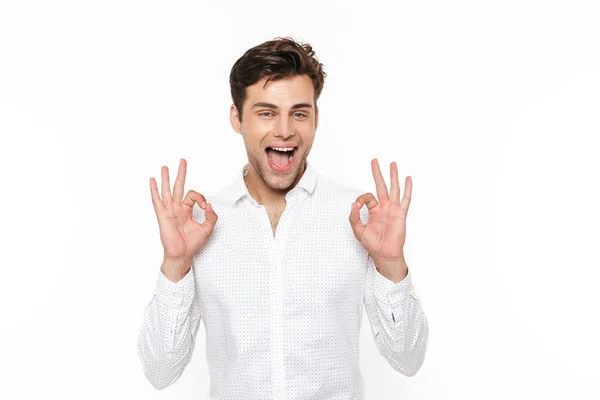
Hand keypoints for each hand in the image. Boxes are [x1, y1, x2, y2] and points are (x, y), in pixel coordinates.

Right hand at [150, 159, 217, 265]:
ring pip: (167, 191)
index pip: (194, 196)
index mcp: (187, 210)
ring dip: (166, 178)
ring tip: (164, 167)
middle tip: (183, 161)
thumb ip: (211, 216)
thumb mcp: (207, 228)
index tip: (206, 206)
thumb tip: (210, 205)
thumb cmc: (192, 244)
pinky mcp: (163, 215)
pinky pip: (157, 201)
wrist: (182, 254)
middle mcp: (177, 208)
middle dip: (181, 173)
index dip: (202, 198)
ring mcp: (169, 211)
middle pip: (179, 187)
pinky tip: (152, 181)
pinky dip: (154, 190)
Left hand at [349, 159, 411, 278]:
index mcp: (373, 210)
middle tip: (374, 161)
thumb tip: (353, 204)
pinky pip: (405, 199)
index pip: (367, 197)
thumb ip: (354, 217)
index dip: (361, 199)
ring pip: (393, 188)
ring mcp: (393, 209)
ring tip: (392, 164)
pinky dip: (407, 188)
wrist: (384, 254)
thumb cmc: (373, 244)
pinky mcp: (401, 213)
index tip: (357, 205)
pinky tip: (408, 178)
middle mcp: (384, 207)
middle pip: (380, 186)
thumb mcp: (358, 230)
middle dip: (377, 173)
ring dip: (393, 176)